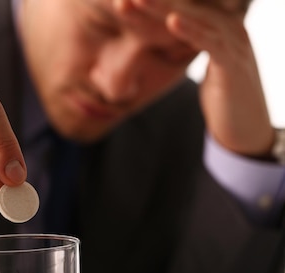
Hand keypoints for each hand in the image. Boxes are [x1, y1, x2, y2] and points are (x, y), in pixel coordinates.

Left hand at [131, 0, 273, 156]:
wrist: (245, 128)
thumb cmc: (221, 96)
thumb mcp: (199, 64)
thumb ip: (185, 44)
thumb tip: (162, 31)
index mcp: (218, 24)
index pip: (184, 4)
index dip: (158, 0)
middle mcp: (230, 26)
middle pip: (189, 4)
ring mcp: (235, 42)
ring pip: (197, 18)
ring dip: (166, 7)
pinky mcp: (234, 63)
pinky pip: (210, 42)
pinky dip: (190, 30)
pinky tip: (171, 21)